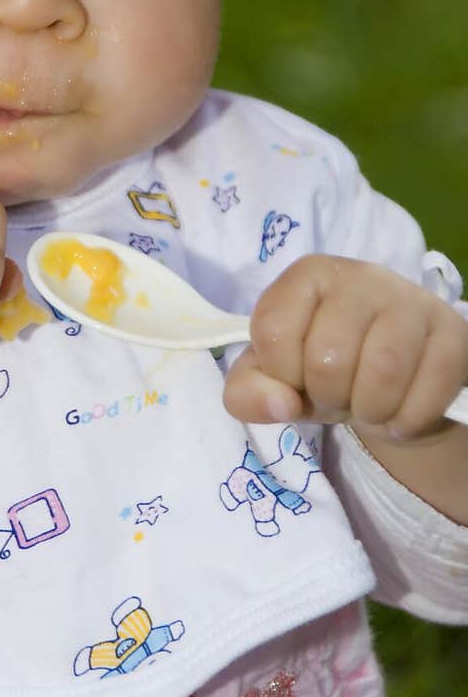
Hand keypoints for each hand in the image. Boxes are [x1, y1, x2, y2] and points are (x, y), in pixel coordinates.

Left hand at [223, 255, 467, 441]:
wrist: (393, 376)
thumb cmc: (321, 366)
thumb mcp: (272, 378)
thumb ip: (248, 392)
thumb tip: (281, 404)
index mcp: (309, 275)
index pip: (273, 329)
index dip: (280, 372)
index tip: (295, 377)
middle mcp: (360, 275)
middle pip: (328, 358)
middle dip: (328, 396)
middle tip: (339, 394)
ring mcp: (411, 300)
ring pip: (383, 371)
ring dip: (370, 411)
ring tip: (369, 407)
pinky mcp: (452, 332)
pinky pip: (430, 390)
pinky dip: (409, 420)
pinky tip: (401, 416)